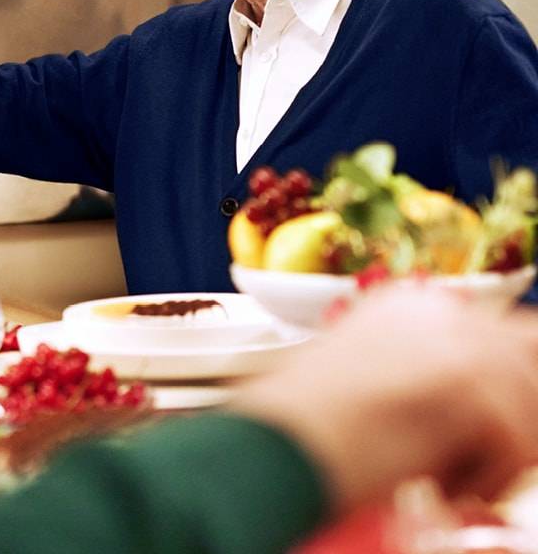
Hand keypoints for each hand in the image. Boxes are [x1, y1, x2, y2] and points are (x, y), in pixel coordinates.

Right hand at [232, 288, 537, 509]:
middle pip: (528, 354)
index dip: (509, 384)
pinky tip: (445, 485)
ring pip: (530, 399)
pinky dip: (491, 476)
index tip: (503, 426)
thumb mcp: (369, 381)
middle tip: (492, 454)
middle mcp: (437, 309)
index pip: (503, 334)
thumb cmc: (304, 426)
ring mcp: (455, 340)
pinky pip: (521, 442)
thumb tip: (476, 406)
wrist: (278, 440)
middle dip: (519, 409)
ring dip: (504, 449)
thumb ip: (421, 374)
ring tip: (455, 478)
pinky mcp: (467, 381)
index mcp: (409, 305)